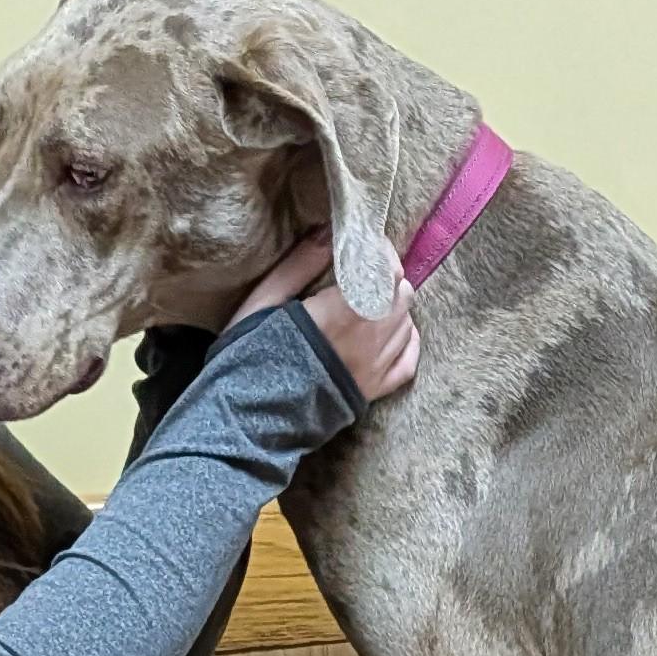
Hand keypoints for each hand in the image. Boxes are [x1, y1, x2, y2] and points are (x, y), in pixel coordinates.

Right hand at [228, 229, 420, 402]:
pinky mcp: (374, 393)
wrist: (249, 422)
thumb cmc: (247, 357)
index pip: (384, 270)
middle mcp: (367, 340)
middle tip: (366, 273)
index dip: (380, 251)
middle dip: (387, 278)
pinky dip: (406, 341)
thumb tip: (328, 233)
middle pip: (400, 294)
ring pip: (407, 323)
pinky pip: (408, 361)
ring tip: (371, 302)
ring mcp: (375, 369)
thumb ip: (299, 265)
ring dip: (394, 306)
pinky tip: (393, 332)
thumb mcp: (263, 302)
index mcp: (340, 312)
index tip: (367, 244)